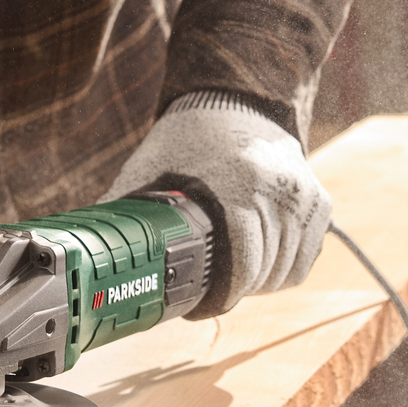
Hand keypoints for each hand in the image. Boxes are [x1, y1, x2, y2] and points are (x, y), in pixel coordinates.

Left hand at [101, 92, 330, 317]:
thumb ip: (125, 208)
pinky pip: (305, 258)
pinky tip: (257, 265)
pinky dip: (283, 270)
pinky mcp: (319, 201)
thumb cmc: (187, 140)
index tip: (200, 306)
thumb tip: (88, 247)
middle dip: (236, 291)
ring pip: (288, 271)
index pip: (244, 263)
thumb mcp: (151, 170)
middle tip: (209, 295)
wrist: (235, 100)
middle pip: (266, 272)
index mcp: (240, 183)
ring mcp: (304, 195)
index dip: (221, 295)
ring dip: (259, 284)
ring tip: (231, 280)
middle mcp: (281, 189)